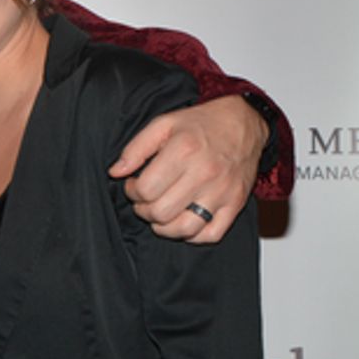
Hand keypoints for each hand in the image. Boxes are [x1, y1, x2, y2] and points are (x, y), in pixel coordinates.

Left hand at [109, 96, 266, 243]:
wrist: (243, 123)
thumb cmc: (200, 124)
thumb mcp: (163, 124)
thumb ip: (135, 148)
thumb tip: (115, 172)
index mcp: (183, 151)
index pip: (146, 189)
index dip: (132, 191)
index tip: (134, 184)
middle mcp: (204, 174)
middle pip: (161, 212)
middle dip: (143, 209)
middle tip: (144, 199)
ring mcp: (222, 192)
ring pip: (184, 229)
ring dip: (163, 227)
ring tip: (158, 212)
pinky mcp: (236, 204)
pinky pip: (211, 234)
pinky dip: (192, 235)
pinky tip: (182, 220)